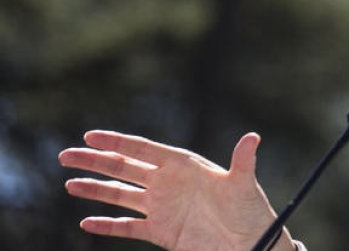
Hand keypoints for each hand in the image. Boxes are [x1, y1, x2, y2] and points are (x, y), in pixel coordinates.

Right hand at [59, 130, 292, 250]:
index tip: (89, 136)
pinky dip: (107, 225)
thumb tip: (253, 137)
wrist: (249, 243)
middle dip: (95, 161)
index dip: (116, 142)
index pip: (143, 149)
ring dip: (95, 189)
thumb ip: (243, 160)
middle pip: (124, 168)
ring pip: (120, 195)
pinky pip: (127, 227)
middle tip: (65, 155)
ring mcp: (162, 207)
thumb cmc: (249, 210)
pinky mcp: (160, 231)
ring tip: (69, 184)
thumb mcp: (244, 183)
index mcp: (183, 165)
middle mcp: (168, 183)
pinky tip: (87, 222)